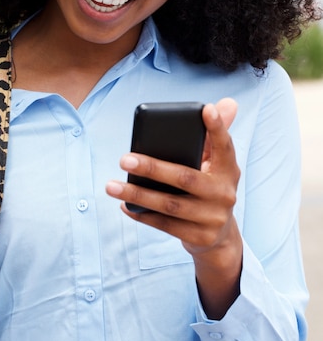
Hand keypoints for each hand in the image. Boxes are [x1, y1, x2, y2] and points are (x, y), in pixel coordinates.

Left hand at [106, 98, 241, 317]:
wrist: (220, 236)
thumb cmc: (209, 187)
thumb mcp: (216, 164)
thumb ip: (214, 135)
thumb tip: (224, 103)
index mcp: (229, 169)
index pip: (225, 146)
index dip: (217, 128)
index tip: (205, 109)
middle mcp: (225, 194)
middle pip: (185, 177)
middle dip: (152, 168)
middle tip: (123, 158)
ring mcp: (212, 218)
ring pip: (169, 205)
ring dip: (137, 194)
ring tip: (111, 185)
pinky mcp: (198, 237)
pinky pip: (164, 225)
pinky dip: (142, 214)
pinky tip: (124, 204)